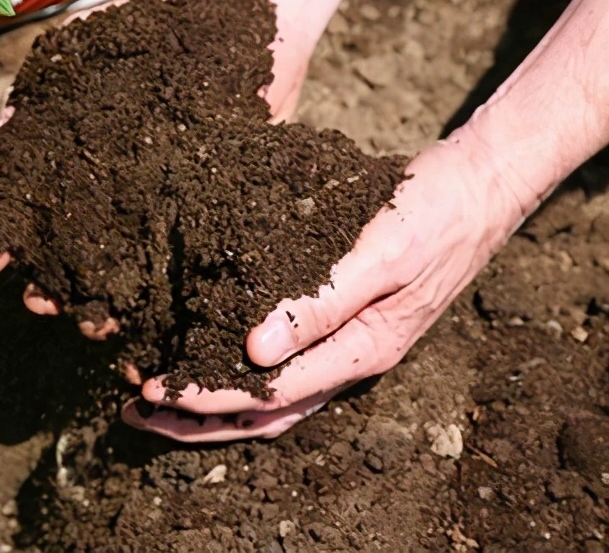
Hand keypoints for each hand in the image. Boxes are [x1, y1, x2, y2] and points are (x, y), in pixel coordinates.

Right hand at [0, 0, 312, 339]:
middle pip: (68, 256)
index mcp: (69, 160)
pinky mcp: (212, 216)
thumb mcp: (81, 49)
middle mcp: (108, 194)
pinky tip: (157, 322)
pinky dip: (168, 300)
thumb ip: (35, 95)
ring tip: (96, 323)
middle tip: (40, 302)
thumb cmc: (152, 27)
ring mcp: (159, 209)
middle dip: (49, 286)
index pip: (24, 213)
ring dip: (102, 305)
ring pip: (123, 273)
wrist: (241, 16)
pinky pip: (185, 267)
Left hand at [123, 134, 524, 440]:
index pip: (269, 395)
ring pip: (272, 396)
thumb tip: (255, 352)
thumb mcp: (378, 256)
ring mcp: (347, 345)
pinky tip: (202, 350)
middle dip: (198, 418)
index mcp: (361, 351)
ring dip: (215, 401)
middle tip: (133, 407)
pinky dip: (239, 370)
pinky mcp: (339, 320)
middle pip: (266, 412)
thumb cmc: (429, 216)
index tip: (152, 387)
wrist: (474, 189)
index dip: (207, 397)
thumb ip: (321, 304)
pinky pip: (283, 363)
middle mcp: (351, 359)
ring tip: (156, 394)